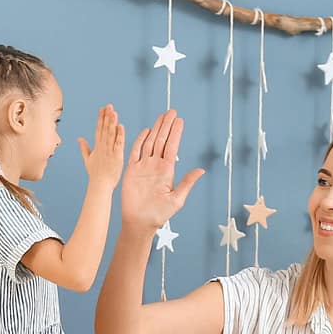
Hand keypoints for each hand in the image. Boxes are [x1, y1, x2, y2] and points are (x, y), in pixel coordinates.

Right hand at [78, 105, 125, 190]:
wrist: (100, 185)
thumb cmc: (95, 174)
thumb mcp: (87, 159)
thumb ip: (84, 148)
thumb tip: (79, 138)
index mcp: (97, 147)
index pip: (98, 129)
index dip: (100, 118)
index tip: (102, 109)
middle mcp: (103, 147)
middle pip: (104, 129)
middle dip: (106, 117)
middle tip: (109, 105)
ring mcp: (109, 151)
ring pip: (111, 134)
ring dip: (112, 122)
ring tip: (114, 112)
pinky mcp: (116, 156)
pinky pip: (118, 144)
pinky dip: (119, 135)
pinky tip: (120, 126)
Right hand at [122, 109, 204, 232]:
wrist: (139, 222)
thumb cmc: (159, 214)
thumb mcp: (177, 199)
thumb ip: (187, 183)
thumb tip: (201, 170)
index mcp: (167, 171)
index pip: (172, 147)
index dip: (176, 133)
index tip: (180, 120)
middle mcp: (155, 166)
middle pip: (162, 141)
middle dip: (167, 126)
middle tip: (172, 111)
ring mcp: (143, 166)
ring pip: (150, 143)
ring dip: (156, 129)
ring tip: (162, 116)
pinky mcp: (131, 170)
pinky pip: (135, 152)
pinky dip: (139, 141)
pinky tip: (146, 131)